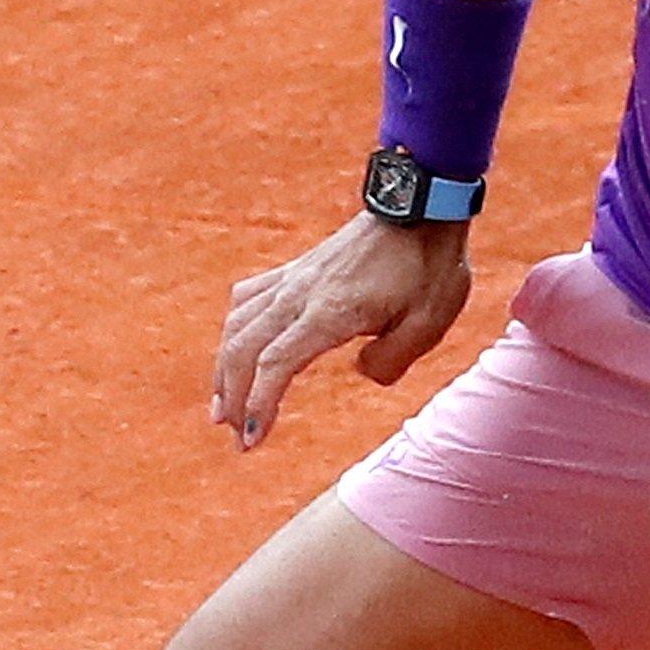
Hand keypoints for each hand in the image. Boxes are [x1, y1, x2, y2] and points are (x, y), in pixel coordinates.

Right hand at [210, 211, 474, 451]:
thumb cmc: (429, 267)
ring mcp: (294, 278)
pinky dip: (234, 328)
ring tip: (221, 402)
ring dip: (224, 365)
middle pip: (244, 348)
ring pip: (238, 323)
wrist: (422, 209)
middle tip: (230, 434)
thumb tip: (360, 372)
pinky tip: (234, 346)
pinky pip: (249, 298)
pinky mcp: (298, 269)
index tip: (251, 439)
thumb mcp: (428, 325)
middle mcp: (300, 294)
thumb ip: (391, 361)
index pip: (275, 364)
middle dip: (232, 394)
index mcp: (329, 313)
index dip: (258, 404)